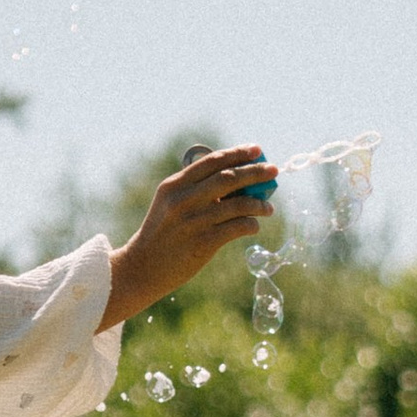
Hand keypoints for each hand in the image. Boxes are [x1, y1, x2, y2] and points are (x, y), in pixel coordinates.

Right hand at [101, 145, 271, 329]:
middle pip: (229, 178)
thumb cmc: (163, 234)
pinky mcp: (203, 242)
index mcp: (174, 185)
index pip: (212, 161)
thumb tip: (237, 181)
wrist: (143, 267)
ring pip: (237, 204)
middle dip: (255, 172)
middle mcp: (183, 199)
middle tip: (273, 170)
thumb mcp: (170, 204)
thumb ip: (195, 190)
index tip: (256, 149)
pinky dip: (250, 224)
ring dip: (258, 203)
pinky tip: (255, 226)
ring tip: (269, 208)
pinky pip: (236, 227)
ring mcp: (193, 221)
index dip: (237, 153)